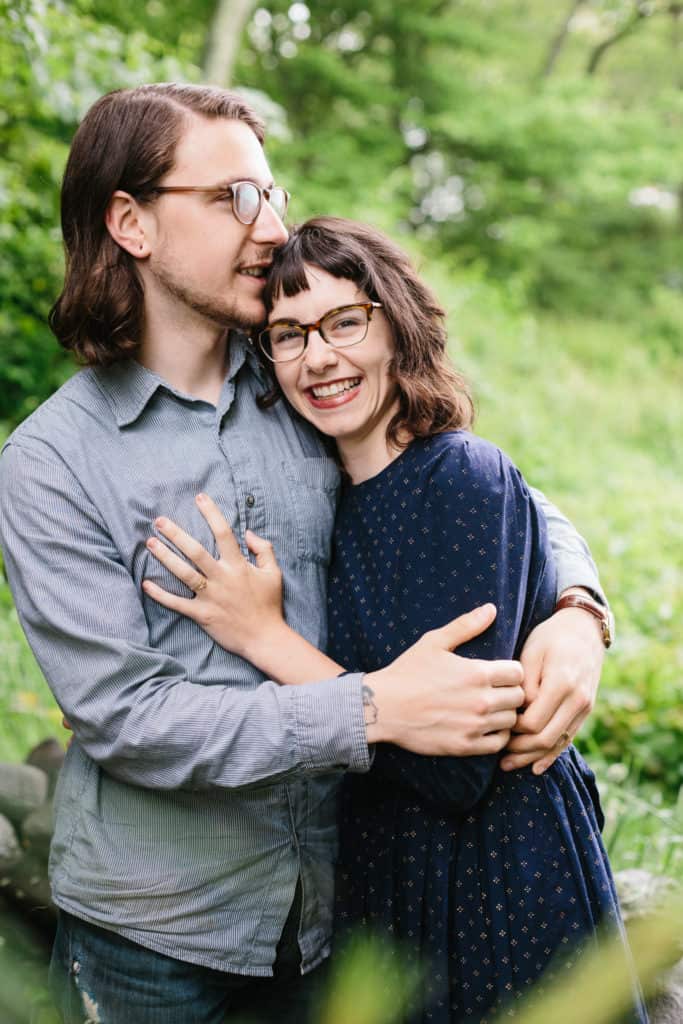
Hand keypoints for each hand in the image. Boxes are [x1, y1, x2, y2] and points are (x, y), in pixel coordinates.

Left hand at [142, 493, 283, 658]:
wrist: (266, 638)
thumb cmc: (270, 605)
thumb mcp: (274, 573)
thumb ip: (263, 549)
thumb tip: (248, 533)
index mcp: (239, 566)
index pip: (223, 533)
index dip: (211, 513)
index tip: (199, 498)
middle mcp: (222, 578)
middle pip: (195, 551)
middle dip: (176, 534)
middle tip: (159, 520)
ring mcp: (210, 597)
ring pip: (184, 573)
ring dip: (165, 558)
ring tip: (150, 543)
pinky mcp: (202, 615)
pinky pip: (177, 604)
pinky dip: (160, 595)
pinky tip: (146, 584)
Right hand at [365, 604, 525, 755]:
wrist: (383, 707)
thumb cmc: (407, 672)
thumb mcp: (434, 642)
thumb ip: (466, 626)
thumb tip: (491, 609)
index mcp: (476, 673)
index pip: (518, 673)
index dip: (512, 671)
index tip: (500, 673)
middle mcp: (481, 700)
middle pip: (519, 697)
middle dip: (511, 692)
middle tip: (497, 691)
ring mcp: (474, 725)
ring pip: (511, 721)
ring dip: (504, 714)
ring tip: (491, 709)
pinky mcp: (465, 745)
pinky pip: (499, 743)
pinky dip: (497, 735)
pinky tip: (485, 726)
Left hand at [500, 605, 604, 773]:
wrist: (584, 629)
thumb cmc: (550, 637)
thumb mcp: (531, 652)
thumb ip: (524, 684)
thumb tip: (517, 710)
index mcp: (562, 683)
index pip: (533, 722)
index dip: (512, 729)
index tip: (495, 725)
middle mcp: (577, 699)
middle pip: (545, 738)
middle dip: (519, 749)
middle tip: (496, 755)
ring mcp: (584, 707)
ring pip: (557, 743)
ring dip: (532, 756)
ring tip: (508, 765)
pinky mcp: (585, 711)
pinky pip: (568, 739)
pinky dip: (551, 755)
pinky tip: (534, 767)